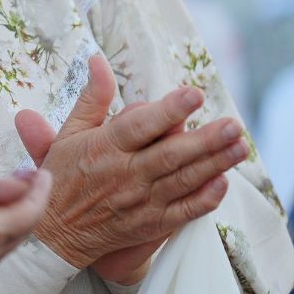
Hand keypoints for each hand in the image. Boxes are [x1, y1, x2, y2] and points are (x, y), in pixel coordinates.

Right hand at [14, 56, 244, 279]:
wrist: (53, 233)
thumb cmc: (63, 176)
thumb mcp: (69, 133)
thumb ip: (92, 97)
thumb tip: (98, 60)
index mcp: (104, 148)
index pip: (140, 126)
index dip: (168, 110)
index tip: (194, 93)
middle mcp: (124, 175)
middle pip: (170, 154)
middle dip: (205, 139)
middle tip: (234, 124)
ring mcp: (140, 202)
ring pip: (183, 181)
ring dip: (214, 164)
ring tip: (240, 146)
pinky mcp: (150, 225)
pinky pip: (183, 213)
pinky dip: (204, 199)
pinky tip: (223, 183)